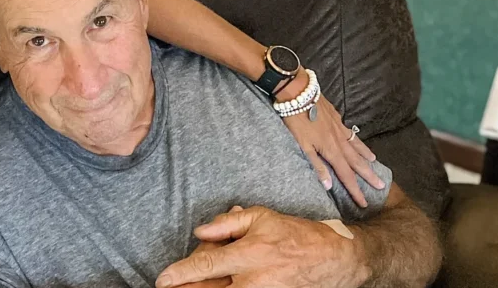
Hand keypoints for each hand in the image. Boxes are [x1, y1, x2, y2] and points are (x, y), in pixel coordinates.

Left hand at [156, 206, 369, 287]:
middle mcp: (253, 279)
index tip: (162, 280)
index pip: (206, 267)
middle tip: (173, 286)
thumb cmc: (296, 234)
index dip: (181, 274)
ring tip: (193, 284)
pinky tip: (225, 282)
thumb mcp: (261, 217)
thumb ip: (228, 223)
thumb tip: (200, 231)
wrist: (334, 258)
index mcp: (249, 253)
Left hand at [278, 73, 383, 206]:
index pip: (345, 174)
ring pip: (356, 146)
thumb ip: (316, 165)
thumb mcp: (302, 145)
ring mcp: (339, 127)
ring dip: (366, 157)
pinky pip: (351, 133)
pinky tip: (358, 141)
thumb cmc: (295, 119)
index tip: (364, 203)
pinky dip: (358, 140)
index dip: (355, 190)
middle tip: (381, 186)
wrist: (298, 91)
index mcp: (330, 149)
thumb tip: (329, 185)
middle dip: (368, 175)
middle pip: (356, 161)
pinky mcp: (336, 117)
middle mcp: (338, 140)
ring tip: (375, 164)